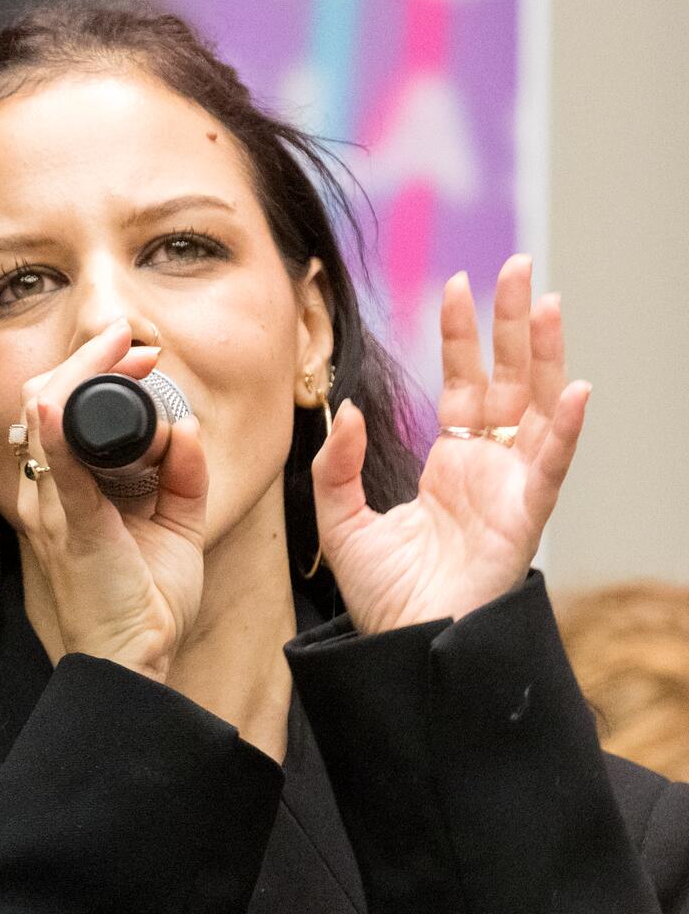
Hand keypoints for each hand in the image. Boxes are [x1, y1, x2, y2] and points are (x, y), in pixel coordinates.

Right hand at [15, 319, 208, 679]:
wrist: (135, 660)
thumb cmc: (145, 598)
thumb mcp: (174, 522)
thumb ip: (182, 473)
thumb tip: (187, 429)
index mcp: (63, 490)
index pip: (57, 410)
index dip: (92, 370)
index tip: (140, 354)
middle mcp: (45, 494)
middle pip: (42, 400)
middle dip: (88, 361)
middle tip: (134, 345)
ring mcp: (52, 512)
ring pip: (43, 421)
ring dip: (84, 380)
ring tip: (128, 358)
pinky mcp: (73, 532)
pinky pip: (59, 476)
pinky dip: (57, 437)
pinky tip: (57, 408)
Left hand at [312, 254, 589, 634]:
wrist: (404, 646)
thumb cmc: (382, 594)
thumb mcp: (339, 519)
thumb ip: (336, 464)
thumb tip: (345, 408)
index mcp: (449, 464)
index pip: (462, 385)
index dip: (460, 337)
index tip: (455, 284)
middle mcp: (487, 467)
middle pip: (507, 380)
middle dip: (510, 324)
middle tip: (515, 267)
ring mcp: (510, 488)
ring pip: (537, 407)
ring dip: (543, 354)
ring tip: (544, 301)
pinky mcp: (524, 517)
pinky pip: (550, 466)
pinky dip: (565, 429)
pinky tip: (576, 388)